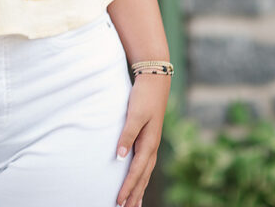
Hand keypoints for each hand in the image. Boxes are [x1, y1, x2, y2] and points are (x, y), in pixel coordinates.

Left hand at [115, 73, 169, 206]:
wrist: (155, 81)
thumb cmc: (143, 97)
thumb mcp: (134, 114)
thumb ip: (127, 135)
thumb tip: (120, 158)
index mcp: (149, 143)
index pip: (136, 172)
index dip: (127, 188)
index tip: (118, 201)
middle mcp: (151, 147)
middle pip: (143, 177)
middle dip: (135, 194)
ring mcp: (152, 143)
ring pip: (145, 172)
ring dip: (139, 189)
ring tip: (134, 204)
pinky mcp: (149, 138)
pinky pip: (145, 164)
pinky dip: (141, 176)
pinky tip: (139, 180)